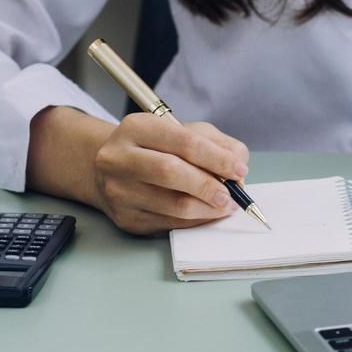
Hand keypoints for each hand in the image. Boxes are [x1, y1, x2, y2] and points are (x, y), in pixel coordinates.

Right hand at [91, 114, 250, 235]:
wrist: (111, 170)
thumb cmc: (155, 149)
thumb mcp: (183, 132)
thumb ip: (215, 143)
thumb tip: (238, 168)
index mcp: (136, 127)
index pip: (184, 142)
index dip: (217, 158)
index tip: (239, 170)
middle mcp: (119, 158)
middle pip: (172, 172)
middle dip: (209, 185)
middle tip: (231, 195)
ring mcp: (119, 190)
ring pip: (173, 205)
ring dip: (207, 208)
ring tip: (224, 206)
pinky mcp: (125, 218)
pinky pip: (169, 224)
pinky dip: (195, 221)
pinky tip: (205, 213)